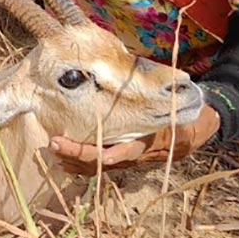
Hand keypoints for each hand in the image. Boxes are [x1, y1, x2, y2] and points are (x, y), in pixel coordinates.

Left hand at [48, 105, 220, 174]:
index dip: (102, 154)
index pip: (120, 153)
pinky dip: (78, 165)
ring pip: (94, 168)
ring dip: (73, 161)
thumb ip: (147, 94)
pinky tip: (62, 160)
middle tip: (54, 143)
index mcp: (142, 142)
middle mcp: (130, 156)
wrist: (185, 137)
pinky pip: (95, 167)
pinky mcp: (117, 161)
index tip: (83, 149)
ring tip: (53, 150)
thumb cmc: (172, 116)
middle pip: (99, 162)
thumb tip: (128, 69)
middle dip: (76, 155)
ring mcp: (123, 161)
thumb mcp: (166, 107)